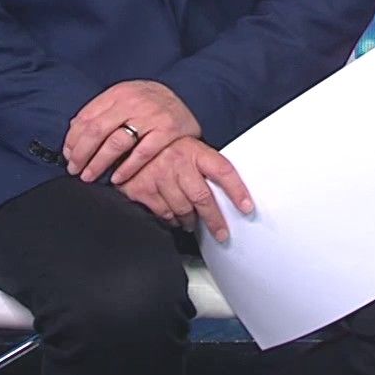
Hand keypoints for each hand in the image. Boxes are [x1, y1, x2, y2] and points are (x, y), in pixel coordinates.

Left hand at [65, 80, 200, 183]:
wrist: (191, 97)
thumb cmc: (151, 103)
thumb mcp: (126, 98)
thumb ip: (102, 111)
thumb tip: (73, 129)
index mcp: (119, 93)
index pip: (87, 117)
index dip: (73, 140)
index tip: (68, 155)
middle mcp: (134, 101)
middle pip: (97, 131)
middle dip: (81, 154)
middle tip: (74, 169)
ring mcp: (152, 116)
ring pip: (116, 143)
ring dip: (98, 163)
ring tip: (89, 176)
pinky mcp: (168, 131)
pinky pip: (142, 154)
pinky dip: (126, 168)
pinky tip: (116, 178)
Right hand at [115, 137, 254, 240]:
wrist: (127, 141)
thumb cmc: (164, 146)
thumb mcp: (187, 146)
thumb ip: (203, 164)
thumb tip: (225, 189)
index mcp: (194, 150)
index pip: (223, 171)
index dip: (237, 191)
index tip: (247, 207)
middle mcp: (178, 163)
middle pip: (203, 198)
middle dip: (215, 220)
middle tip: (221, 232)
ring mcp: (159, 176)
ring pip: (183, 209)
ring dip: (190, 220)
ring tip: (192, 223)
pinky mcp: (142, 189)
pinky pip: (163, 213)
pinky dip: (171, 219)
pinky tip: (174, 217)